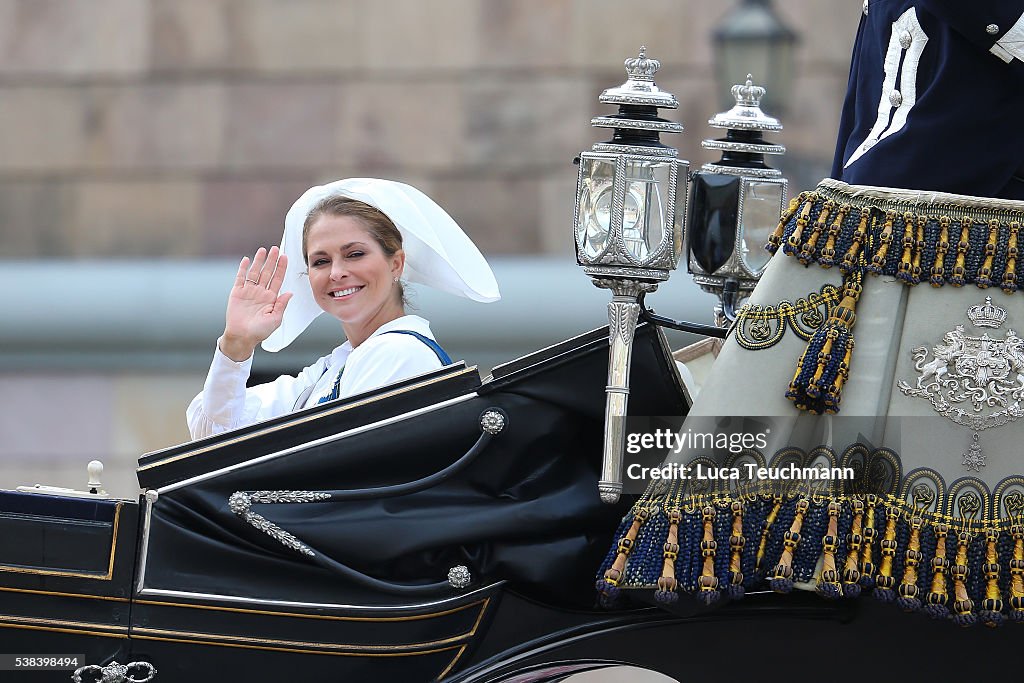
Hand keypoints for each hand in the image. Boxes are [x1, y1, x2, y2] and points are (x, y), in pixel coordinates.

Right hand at [220, 246, 292, 360]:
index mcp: (271, 298)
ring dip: (259, 261)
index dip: (281, 268)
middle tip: (276, 249)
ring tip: (263, 250)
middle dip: (272, 261)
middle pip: (267, 272)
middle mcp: (261, 292)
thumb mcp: (276, 319)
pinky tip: (246, 259)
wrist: (242, 337)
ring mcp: (249, 291)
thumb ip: (282, 305)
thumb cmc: (260, 332)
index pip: (278, 279)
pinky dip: (242, 268)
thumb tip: (290, 293)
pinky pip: (240, 278)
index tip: (285, 257)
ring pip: (255, 272)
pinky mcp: (237, 293)